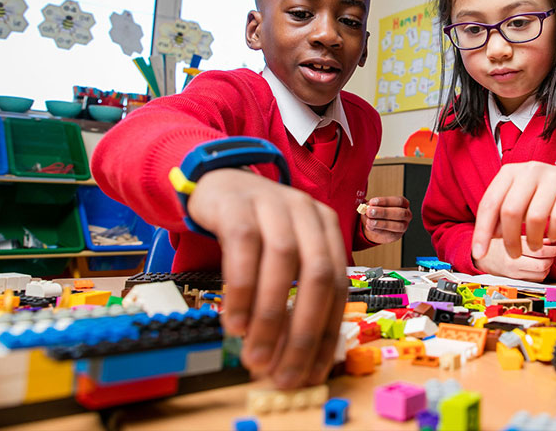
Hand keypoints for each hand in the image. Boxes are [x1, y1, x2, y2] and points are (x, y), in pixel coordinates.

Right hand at [187, 168, 348, 388]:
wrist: (217, 182)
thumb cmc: (255, 228)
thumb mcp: (285, 253)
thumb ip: (296, 293)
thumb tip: (295, 358)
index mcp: (326, 228)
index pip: (338, 286)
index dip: (328, 333)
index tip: (312, 373)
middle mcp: (306, 212)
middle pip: (318, 275)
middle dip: (304, 331)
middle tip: (283, 373)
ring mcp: (273, 203)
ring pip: (283, 261)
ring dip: (271, 317)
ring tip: (255, 356)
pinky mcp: (236, 204)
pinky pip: (243, 247)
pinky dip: (241, 290)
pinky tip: (234, 323)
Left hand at [361, 196, 410, 243]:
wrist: (378, 227)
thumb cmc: (379, 213)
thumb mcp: (375, 206)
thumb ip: (372, 206)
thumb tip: (366, 207)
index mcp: (404, 204)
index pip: (399, 201)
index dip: (385, 201)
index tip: (372, 202)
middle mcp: (406, 215)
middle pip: (400, 213)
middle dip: (383, 212)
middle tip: (370, 211)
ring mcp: (403, 226)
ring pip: (396, 225)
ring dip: (381, 223)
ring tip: (369, 221)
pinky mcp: (396, 236)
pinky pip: (389, 234)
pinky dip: (378, 230)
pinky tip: (370, 227)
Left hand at [472, 162, 555, 260]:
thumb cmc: (539, 195)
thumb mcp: (517, 200)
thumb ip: (500, 215)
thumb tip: (489, 236)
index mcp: (509, 172)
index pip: (489, 203)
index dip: (482, 231)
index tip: (479, 254)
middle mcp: (529, 170)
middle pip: (511, 211)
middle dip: (510, 240)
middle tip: (514, 254)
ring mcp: (552, 177)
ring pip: (535, 217)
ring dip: (532, 240)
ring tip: (534, 246)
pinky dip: (553, 234)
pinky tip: (553, 236)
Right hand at [474, 237, 555, 281]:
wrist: (482, 258)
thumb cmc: (495, 244)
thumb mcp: (510, 234)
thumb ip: (529, 237)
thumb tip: (549, 241)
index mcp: (512, 248)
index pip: (539, 251)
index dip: (552, 249)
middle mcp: (513, 264)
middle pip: (542, 265)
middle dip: (552, 259)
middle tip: (555, 252)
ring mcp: (515, 274)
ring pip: (541, 275)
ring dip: (548, 267)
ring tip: (547, 259)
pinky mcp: (516, 281)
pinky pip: (535, 280)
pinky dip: (541, 274)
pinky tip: (540, 266)